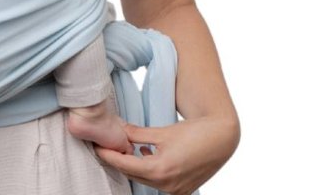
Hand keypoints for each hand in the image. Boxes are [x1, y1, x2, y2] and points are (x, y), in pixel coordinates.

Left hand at [93, 115, 238, 194]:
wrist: (222, 138)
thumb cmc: (194, 132)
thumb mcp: (161, 132)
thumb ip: (137, 134)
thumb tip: (118, 130)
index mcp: (159, 170)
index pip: (124, 164)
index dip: (108, 155)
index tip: (96, 146)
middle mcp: (166, 184)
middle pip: (132, 174)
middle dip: (119, 160)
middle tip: (107, 145)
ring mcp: (176, 190)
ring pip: (144, 179)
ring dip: (134, 166)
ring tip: (125, 149)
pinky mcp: (183, 189)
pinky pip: (158, 182)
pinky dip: (148, 171)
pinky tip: (146, 155)